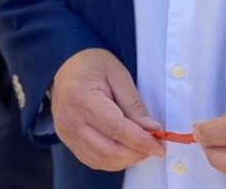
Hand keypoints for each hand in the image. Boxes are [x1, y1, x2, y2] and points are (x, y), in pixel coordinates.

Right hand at [50, 48, 164, 170]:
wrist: (65, 65)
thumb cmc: (93, 65)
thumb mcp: (118, 75)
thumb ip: (134, 105)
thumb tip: (152, 131)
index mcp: (81, 98)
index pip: (115, 129)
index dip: (140, 141)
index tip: (159, 147)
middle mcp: (70, 119)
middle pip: (108, 150)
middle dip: (136, 153)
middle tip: (153, 146)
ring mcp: (66, 132)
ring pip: (102, 160)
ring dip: (126, 159)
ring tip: (139, 146)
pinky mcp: (67, 140)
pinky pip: (93, 160)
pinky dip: (113, 160)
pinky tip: (124, 149)